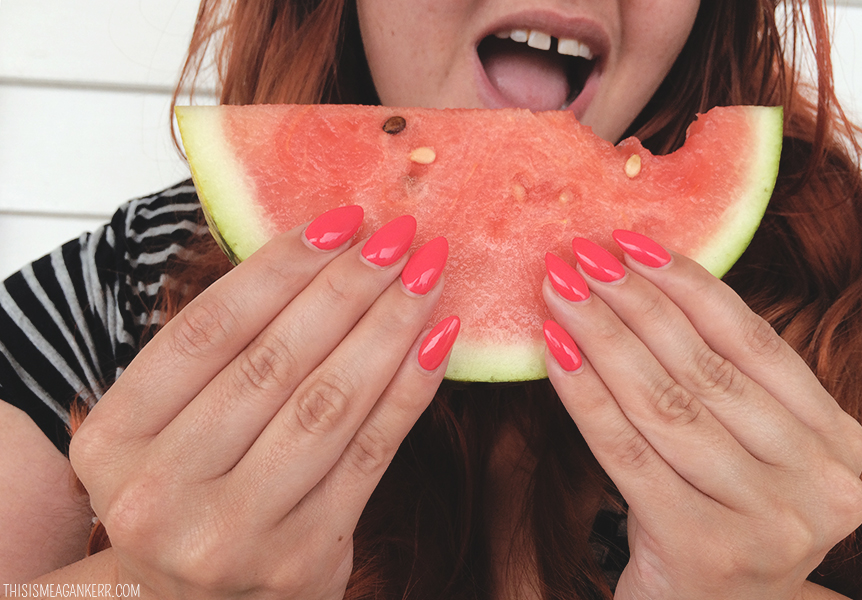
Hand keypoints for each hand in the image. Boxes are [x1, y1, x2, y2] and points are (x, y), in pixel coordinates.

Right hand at [69, 208, 457, 598]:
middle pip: (274, 361)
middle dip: (348, 286)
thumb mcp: (165, 427)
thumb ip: (219, 356)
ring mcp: (234, 533)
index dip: (281, 266)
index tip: (340, 220)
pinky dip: (411, 389)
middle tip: (398, 234)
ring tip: (427, 273)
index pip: (208, 330)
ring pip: (328, 402)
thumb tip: (318, 251)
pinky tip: (437, 338)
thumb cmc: (185, 494)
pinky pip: (371, 453)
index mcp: (113, 441)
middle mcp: (161, 492)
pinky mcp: (305, 558)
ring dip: (389, 326)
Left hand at [541, 232, 861, 598]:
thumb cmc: (717, 523)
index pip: (754, 343)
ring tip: (559, 292)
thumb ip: (722, 383)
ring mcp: (772, 521)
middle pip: (705, 368)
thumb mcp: (745, 451)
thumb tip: (646, 281)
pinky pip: (629, 453)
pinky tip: (554, 353)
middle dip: (633, 303)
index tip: (632, 243)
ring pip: (667, 404)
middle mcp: (820, 482)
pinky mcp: (707, 548)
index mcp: (838, 443)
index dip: (688, 285)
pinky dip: (586, 396)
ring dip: (603, 337)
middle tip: (580, 256)